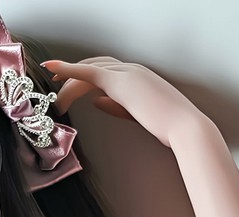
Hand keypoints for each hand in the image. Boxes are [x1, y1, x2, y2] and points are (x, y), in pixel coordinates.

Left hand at [41, 57, 206, 147]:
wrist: (184, 126)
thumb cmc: (169, 126)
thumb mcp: (138, 115)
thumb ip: (117, 106)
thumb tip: (96, 102)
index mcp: (139, 77)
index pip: (107, 70)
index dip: (87, 76)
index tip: (70, 86)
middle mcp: (132, 69)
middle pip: (95, 67)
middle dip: (74, 75)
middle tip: (56, 87)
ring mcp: (127, 72)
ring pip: (89, 71)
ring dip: (68, 82)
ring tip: (56, 99)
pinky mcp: (120, 82)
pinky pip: (88, 72)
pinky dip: (68, 69)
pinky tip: (54, 69)